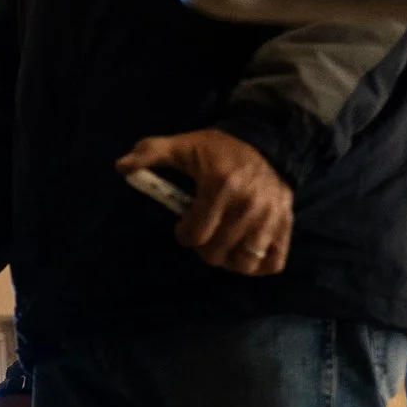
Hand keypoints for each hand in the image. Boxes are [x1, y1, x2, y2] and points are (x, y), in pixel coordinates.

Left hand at [117, 129, 292, 276]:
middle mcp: (248, 205)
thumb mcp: (183, 145)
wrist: (267, 141)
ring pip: (243, 263)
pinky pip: (272, 264)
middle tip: (205, 233)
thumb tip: (121, 167)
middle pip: (215, 254)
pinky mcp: (286, 225)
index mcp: (220, 186)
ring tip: (224, 243)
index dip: (184, 234)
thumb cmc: (218, 149)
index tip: (186, 225)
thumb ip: (150, 153)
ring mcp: (270, 218)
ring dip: (228, 259)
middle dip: (203, 247)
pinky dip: (257, 265)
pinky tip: (245, 252)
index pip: (194, 235)